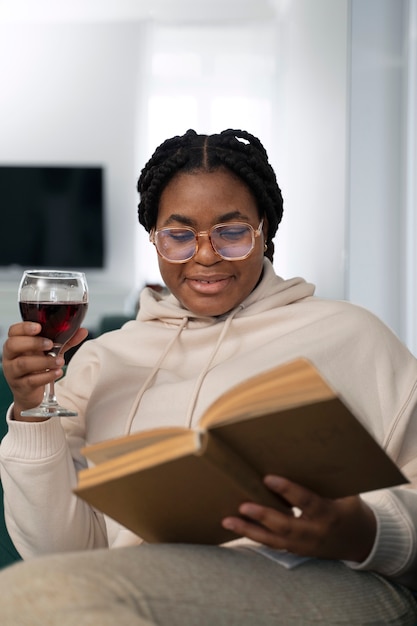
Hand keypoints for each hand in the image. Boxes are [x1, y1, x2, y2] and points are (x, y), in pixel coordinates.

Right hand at [2, 322, 87, 419]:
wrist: (30, 392)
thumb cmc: (38, 367)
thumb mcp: (50, 352)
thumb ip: (65, 341)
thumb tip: (82, 331)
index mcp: (16, 343)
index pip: (13, 331)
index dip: (24, 328)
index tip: (39, 327)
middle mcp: (11, 357)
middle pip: (13, 345)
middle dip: (33, 343)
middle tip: (51, 344)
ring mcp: (13, 372)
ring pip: (23, 364)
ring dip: (44, 361)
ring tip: (59, 361)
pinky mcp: (21, 386)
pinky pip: (31, 380)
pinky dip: (46, 376)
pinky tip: (57, 373)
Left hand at [222, 475, 376, 562]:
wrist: (363, 541)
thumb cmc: (349, 507)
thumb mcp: (345, 492)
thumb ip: (324, 479)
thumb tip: (302, 452)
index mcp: (329, 513)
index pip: (307, 502)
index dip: (288, 490)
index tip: (268, 478)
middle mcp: (316, 533)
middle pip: (286, 526)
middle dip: (263, 516)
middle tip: (242, 505)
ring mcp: (306, 546)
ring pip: (275, 541)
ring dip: (250, 531)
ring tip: (228, 520)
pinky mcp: (298, 552)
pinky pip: (274, 545)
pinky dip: (255, 536)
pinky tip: (238, 528)